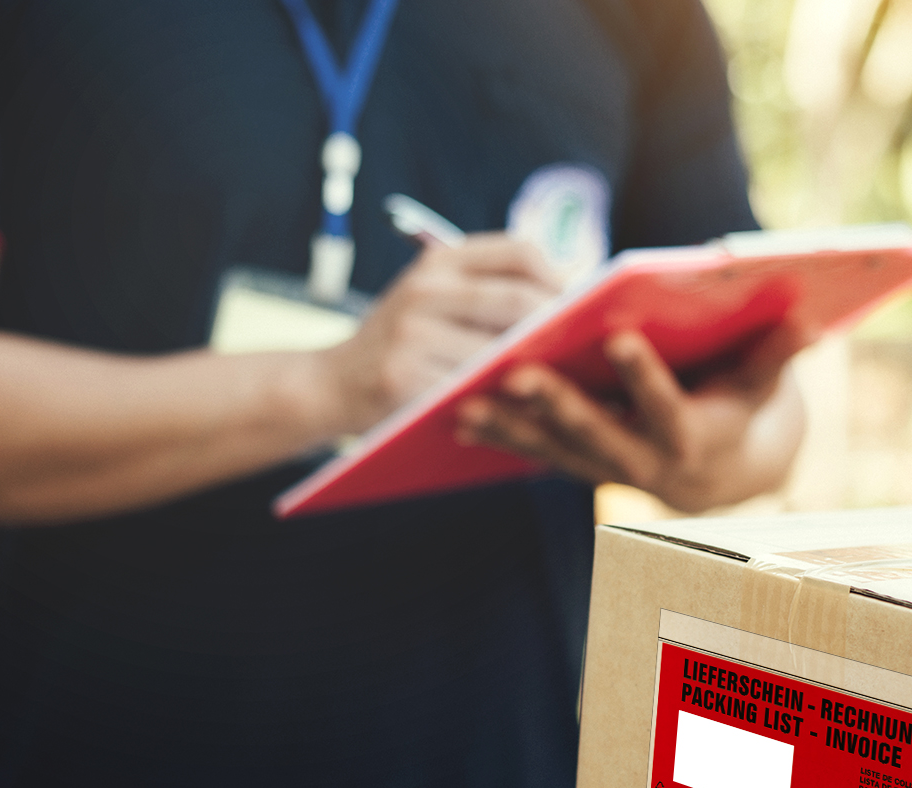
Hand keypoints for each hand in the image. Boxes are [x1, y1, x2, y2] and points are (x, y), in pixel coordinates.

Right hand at [320, 235, 561, 434]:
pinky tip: (524, 411)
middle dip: (559, 327)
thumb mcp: (432, 298)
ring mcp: (414, 333)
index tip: (580, 307)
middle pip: (520, 299)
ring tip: (564, 383)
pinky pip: (474, 390)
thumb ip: (486, 291)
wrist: (328, 384)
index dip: (560, 279)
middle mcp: (426, 289)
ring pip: (503, 349)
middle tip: (582, 352)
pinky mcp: (406, 378)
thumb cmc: (399, 344)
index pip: (520, 252)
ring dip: (540, 369)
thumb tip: (572, 303)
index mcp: (439, 262)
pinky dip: (506, 401)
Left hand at [452, 320, 811, 512]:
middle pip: (597, 433)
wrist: (723, 475)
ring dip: (511, 426)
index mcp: (692, 437)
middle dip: (556, 404)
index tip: (618, 337)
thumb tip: (811, 320)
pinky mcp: (580, 467)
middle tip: (517, 371)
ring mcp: (607, 469)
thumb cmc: (742, 409)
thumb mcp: (764, 385)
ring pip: (555, 449)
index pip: (666, 406)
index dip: (643, 375)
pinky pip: (535, 455)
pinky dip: (500, 438)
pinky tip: (459, 416)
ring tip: (467, 397)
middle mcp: (646, 462)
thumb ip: (778, 354)